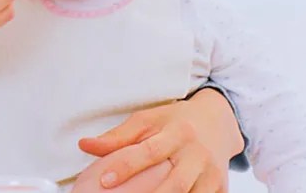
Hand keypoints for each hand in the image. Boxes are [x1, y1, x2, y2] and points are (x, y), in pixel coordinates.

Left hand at [77, 89, 242, 192]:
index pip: (148, 151)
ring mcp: (211, 173)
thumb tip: (84, 145)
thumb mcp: (149, 119)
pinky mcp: (220, 188)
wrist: (218, 123)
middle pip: (173, 183)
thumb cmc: (175, 121)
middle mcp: (197, 153)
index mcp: (177, 132)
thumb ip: (118, 136)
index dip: (126, 166)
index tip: (103, 180)